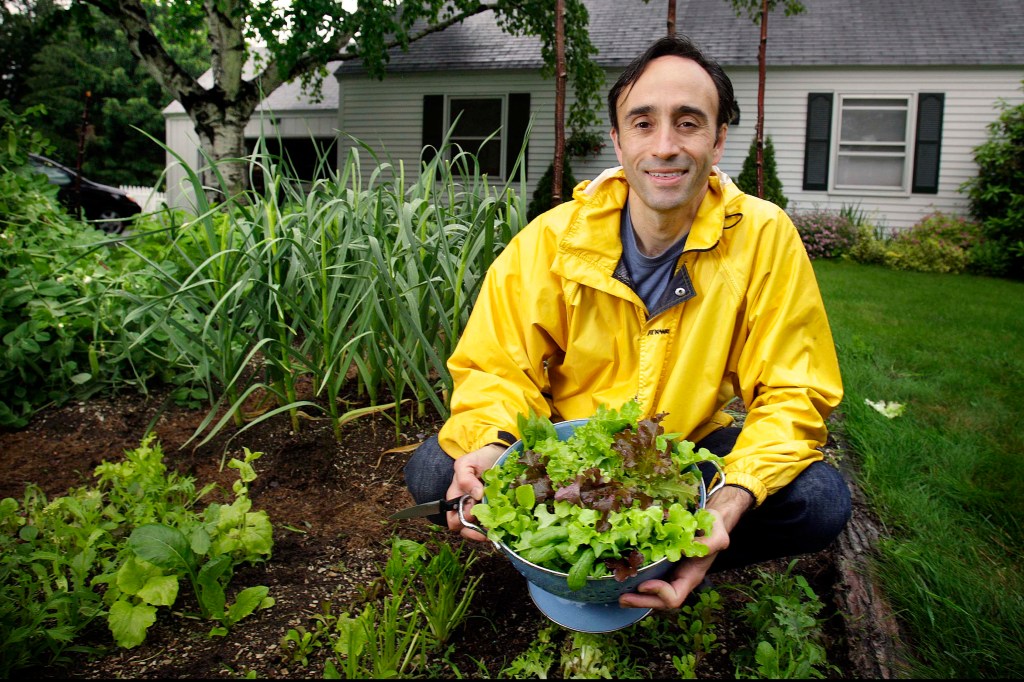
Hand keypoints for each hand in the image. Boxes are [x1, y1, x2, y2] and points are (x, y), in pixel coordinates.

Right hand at [445, 443, 505, 540]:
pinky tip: (504, 525)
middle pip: (466, 529)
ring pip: (481, 531)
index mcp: (456, 498)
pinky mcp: (497, 512)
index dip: (461, 520)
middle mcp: (468, 508)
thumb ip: (465, 478)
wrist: (498, 454)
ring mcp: (483, 511)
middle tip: (488, 526)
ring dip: (488, 531)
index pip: (453, 520)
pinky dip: (499, 527)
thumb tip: (475, 495)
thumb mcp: (467, 463)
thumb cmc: (480, 459)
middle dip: (475, 530)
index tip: (473, 512)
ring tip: (497, 529)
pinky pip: (496, 525)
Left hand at [618, 485, 752, 609]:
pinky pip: (648, 578)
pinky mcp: (660, 564)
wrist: (710, 520)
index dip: (659, 593)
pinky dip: (635, 581)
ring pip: (652, 594)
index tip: (644, 584)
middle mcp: (679, 579)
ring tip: (619, 595)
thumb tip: (688, 547)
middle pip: (660, 602)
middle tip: (622, 598)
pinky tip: (623, 575)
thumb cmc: (713, 528)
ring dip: (636, 597)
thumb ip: (710, 543)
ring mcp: (669, 573)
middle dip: (641, 602)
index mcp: (691, 576)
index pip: (675, 596)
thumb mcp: (717, 535)